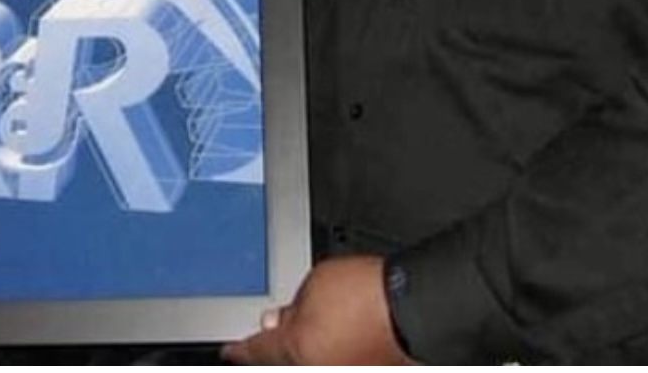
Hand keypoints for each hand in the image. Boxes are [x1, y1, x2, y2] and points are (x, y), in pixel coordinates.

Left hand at [221, 256, 411, 364]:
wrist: (416, 307)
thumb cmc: (370, 293)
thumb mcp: (316, 284)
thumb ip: (291, 308)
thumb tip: (278, 321)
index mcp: (298, 349)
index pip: (259, 351)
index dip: (241, 350)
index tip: (231, 351)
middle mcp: (319, 370)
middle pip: (284, 363)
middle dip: (278, 349)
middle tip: (283, 329)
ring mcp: (343, 372)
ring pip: (310, 363)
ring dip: (310, 351)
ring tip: (326, 326)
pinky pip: (335, 363)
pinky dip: (332, 354)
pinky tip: (342, 338)